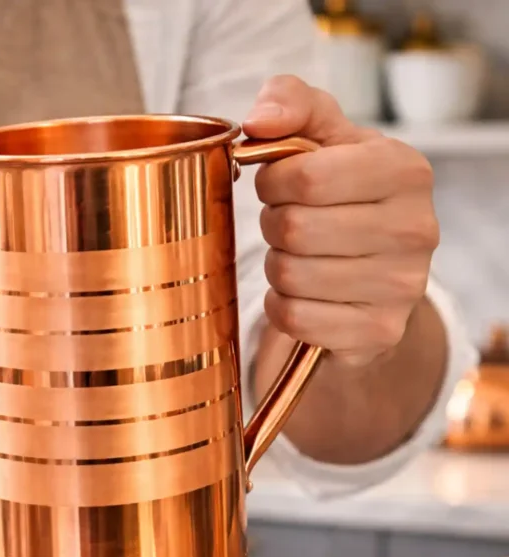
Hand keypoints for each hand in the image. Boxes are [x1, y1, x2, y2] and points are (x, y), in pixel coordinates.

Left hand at [243, 75, 439, 367]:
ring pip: (289, 276)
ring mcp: (403, 287)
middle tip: (288, 225)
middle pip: (293, 230)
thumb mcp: (322, 137)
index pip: (305, 178)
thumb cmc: (341, 194)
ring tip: (299, 257)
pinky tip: (302, 292)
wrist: (375, 272)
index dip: (272, 183)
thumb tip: (259, 121)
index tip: (277, 185)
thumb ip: (290, 104)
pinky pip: (294, 317)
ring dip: (276, 266)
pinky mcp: (379, 332)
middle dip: (273, 226)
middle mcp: (417, 229)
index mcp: (406, 170)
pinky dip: (281, 306)